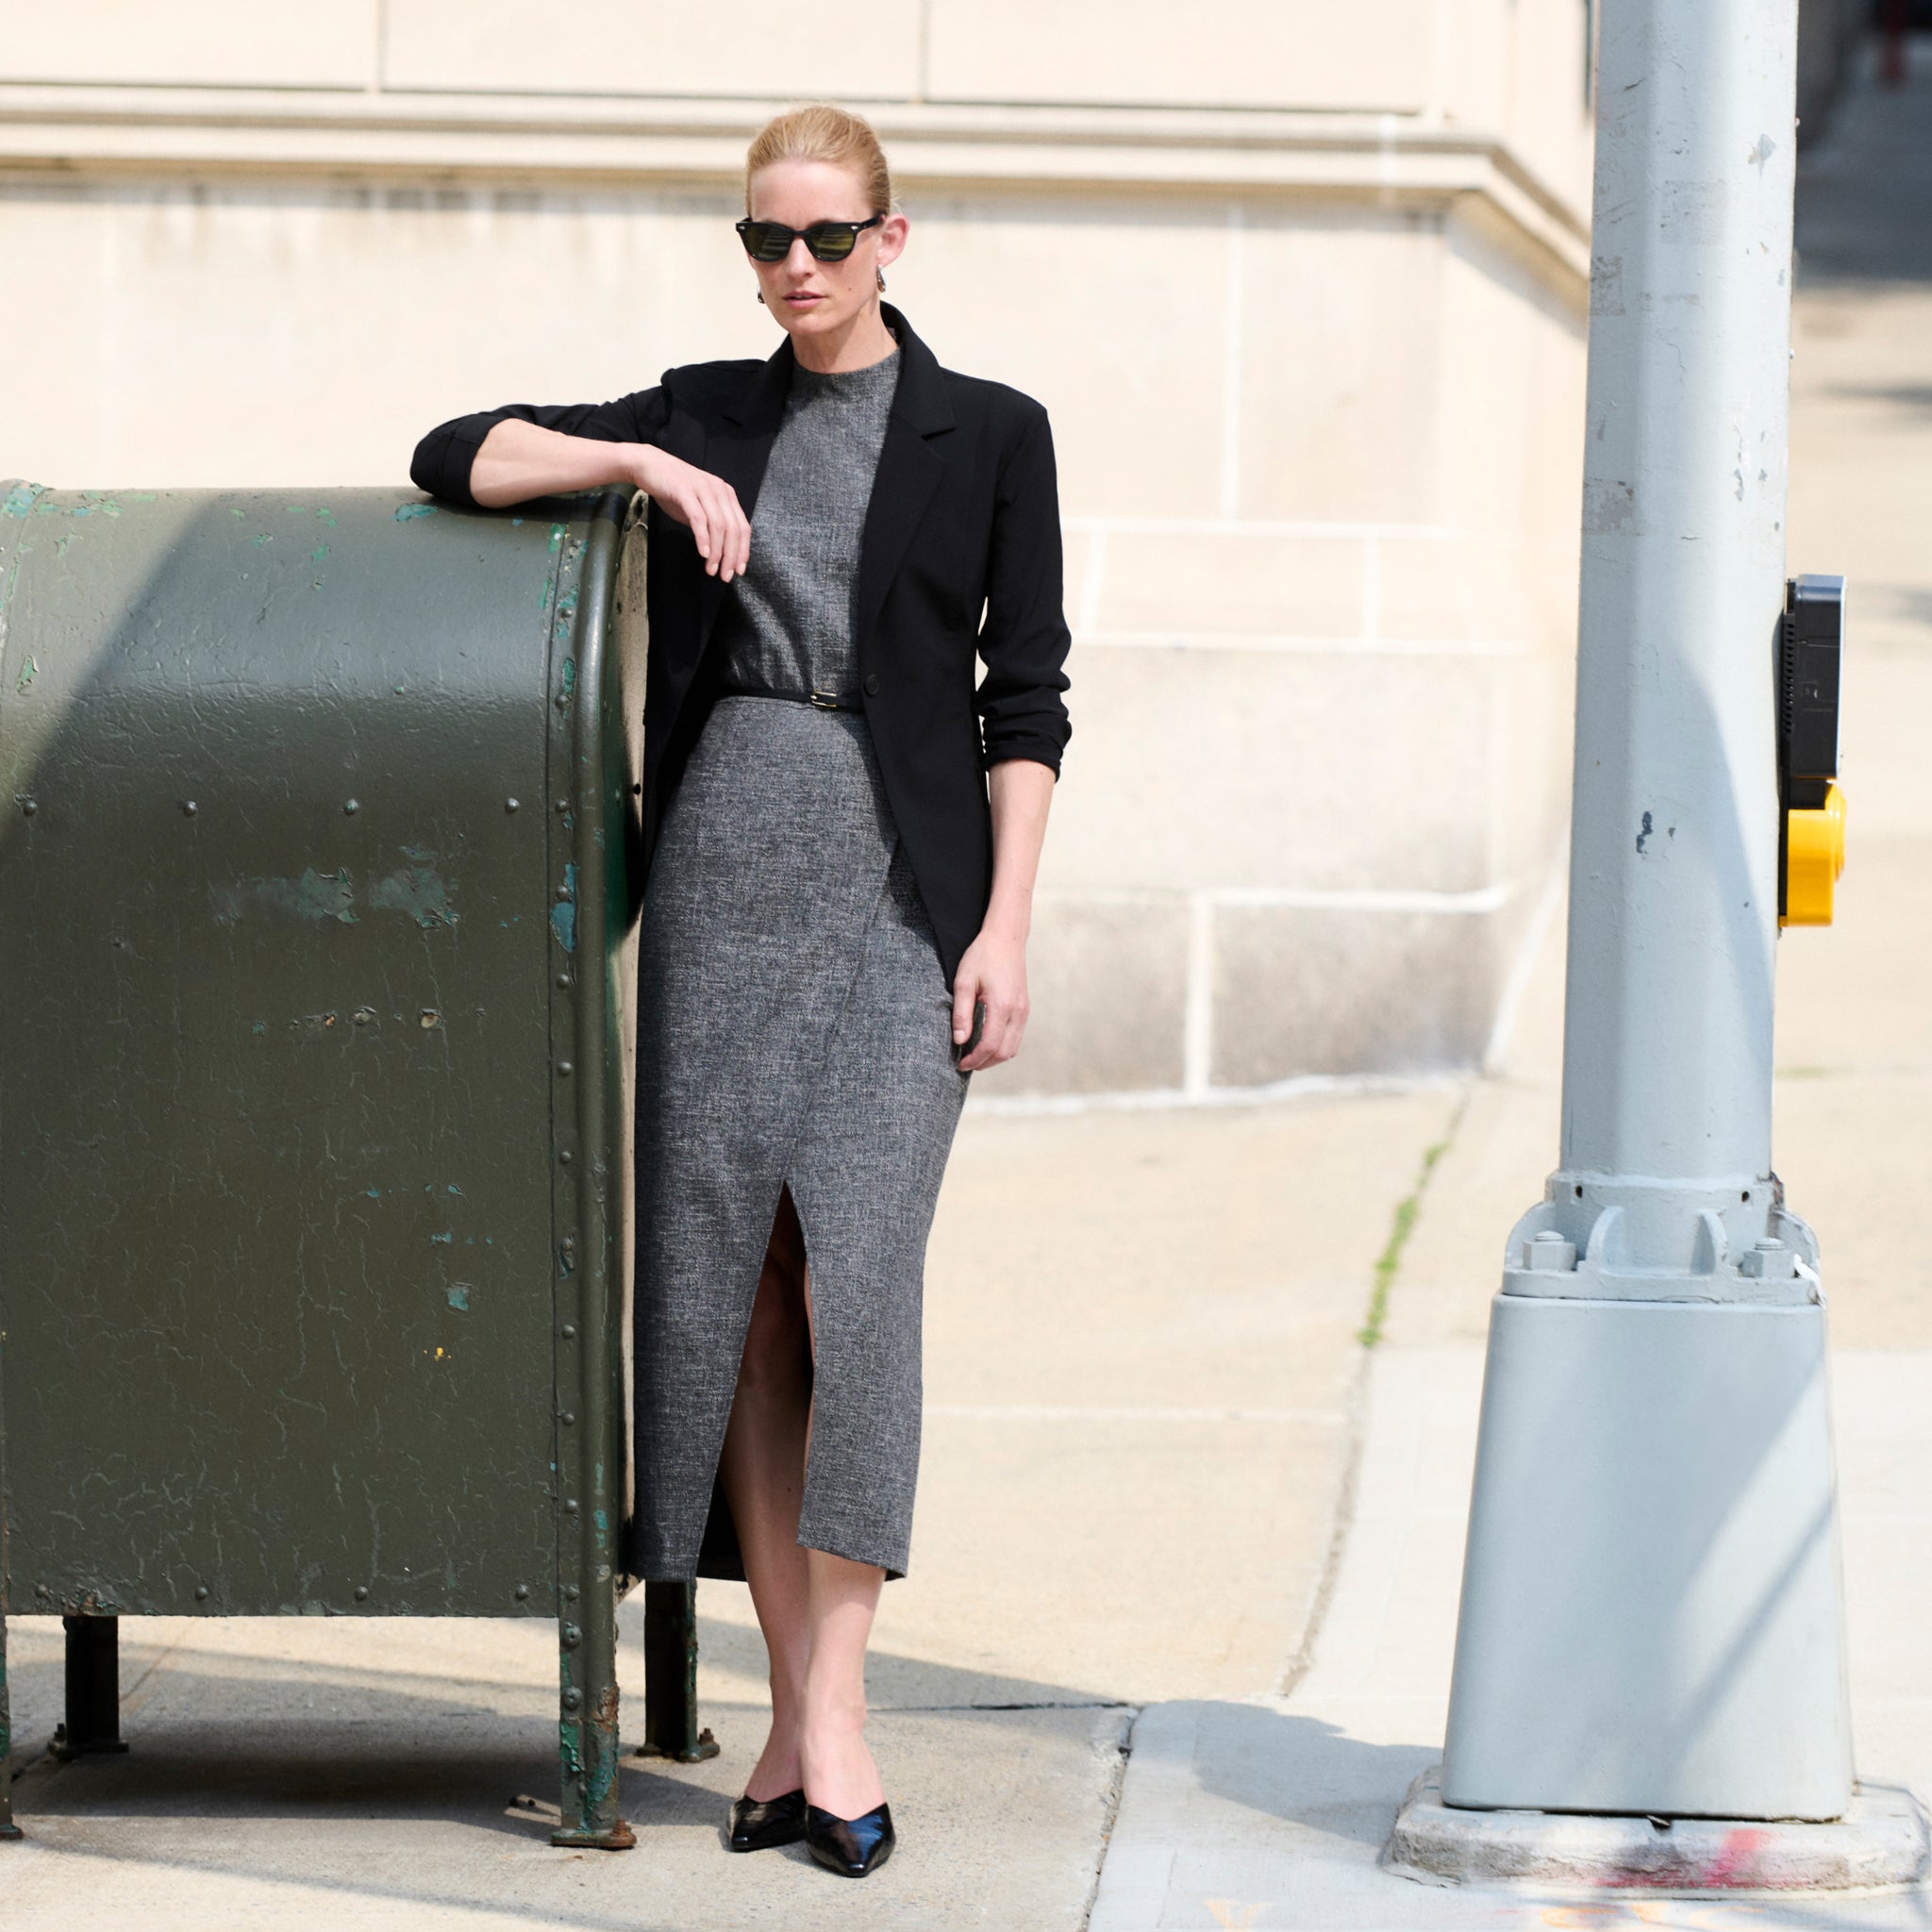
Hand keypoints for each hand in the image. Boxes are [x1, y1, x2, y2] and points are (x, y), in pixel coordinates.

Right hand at [635, 447, 750, 580]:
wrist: (649, 466)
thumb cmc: (674, 489)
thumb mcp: (699, 507)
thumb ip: (712, 524)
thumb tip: (721, 551)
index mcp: (726, 494)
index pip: (742, 527)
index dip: (742, 551)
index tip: (738, 570)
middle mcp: (719, 490)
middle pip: (734, 529)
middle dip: (731, 556)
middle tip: (725, 575)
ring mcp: (703, 489)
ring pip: (719, 526)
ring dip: (717, 552)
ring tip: (712, 569)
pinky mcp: (686, 491)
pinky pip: (699, 518)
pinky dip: (703, 538)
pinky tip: (703, 554)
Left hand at [951, 924, 1028, 1072]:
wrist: (1006, 938)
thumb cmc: (982, 956)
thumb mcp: (964, 982)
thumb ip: (962, 1013)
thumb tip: (959, 1041)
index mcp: (1002, 1006)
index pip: (990, 1045)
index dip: (974, 1059)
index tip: (959, 1063)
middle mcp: (1018, 1011)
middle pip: (1004, 1052)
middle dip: (984, 1063)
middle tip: (965, 1063)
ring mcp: (1024, 1010)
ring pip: (1013, 1048)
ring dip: (994, 1057)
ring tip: (975, 1056)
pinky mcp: (1025, 1008)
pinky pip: (1016, 1037)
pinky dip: (1003, 1046)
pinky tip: (987, 1042)